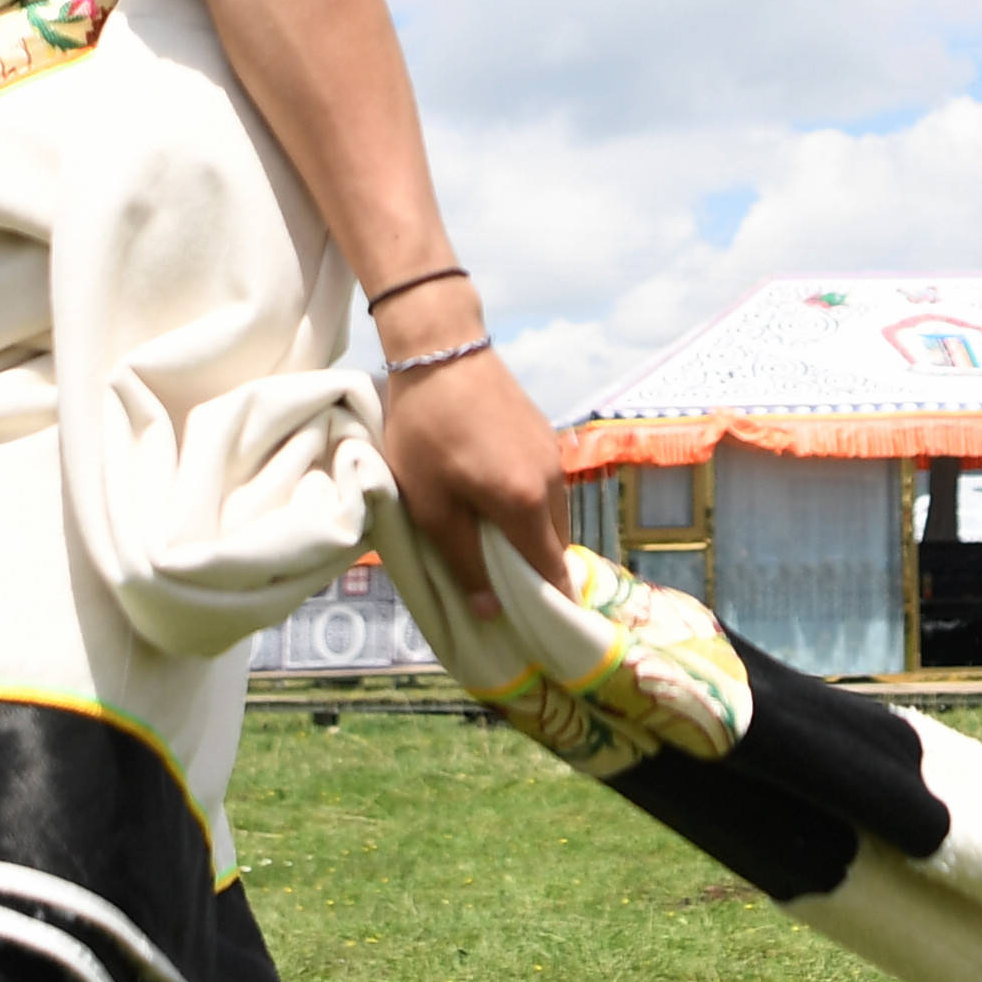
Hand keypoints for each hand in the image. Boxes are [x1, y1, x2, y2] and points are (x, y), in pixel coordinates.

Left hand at [375, 351, 572, 618]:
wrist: (443, 350)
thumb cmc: (426, 431)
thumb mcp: (431, 504)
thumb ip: (463, 560)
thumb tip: (491, 610)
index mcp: (525, 505)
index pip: (551, 570)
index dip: (551, 603)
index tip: (548, 632)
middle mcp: (552, 483)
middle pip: (554, 545)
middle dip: (538, 572)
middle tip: (508, 592)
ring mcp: (553, 455)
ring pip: (552, 514)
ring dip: (532, 536)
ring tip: (497, 546)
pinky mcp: (544, 434)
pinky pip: (545, 486)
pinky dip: (530, 506)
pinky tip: (499, 501)